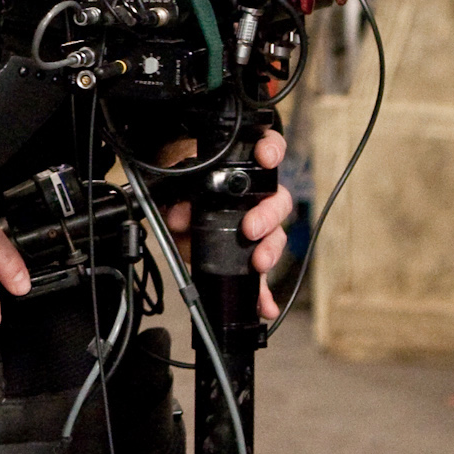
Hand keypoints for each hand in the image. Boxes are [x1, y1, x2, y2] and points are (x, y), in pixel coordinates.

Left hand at [156, 128, 294, 321]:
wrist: (178, 214)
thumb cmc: (183, 194)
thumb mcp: (175, 191)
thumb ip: (177, 199)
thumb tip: (179, 216)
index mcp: (241, 171)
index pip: (268, 149)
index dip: (271, 150)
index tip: (265, 157)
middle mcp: (256, 198)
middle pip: (278, 200)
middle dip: (267, 215)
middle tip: (251, 227)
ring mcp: (257, 228)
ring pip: (276, 236)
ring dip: (269, 250)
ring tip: (258, 262)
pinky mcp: (250, 256)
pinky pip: (262, 276)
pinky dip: (263, 292)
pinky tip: (265, 305)